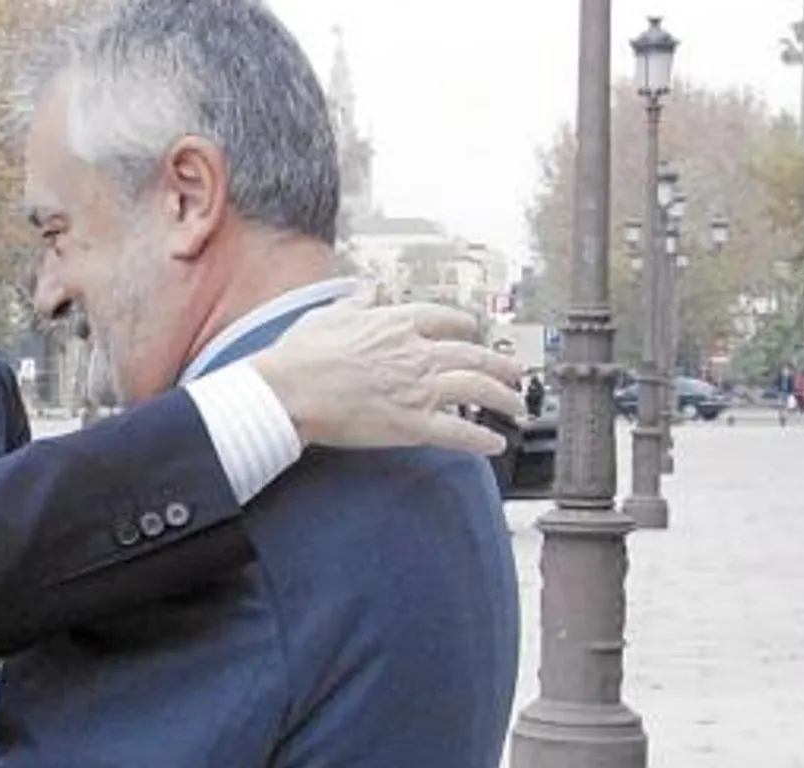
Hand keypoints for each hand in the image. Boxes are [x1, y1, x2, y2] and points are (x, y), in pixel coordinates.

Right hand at [248, 286, 527, 454]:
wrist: (288, 390)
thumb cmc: (300, 355)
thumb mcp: (328, 314)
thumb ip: (356, 301)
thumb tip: (369, 289)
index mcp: (397, 324)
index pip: (446, 319)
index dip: (465, 327)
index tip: (472, 332)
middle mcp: (417, 353)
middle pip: (473, 355)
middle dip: (500, 365)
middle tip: (514, 372)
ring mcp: (418, 389)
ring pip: (476, 389)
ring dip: (502, 398)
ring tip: (515, 406)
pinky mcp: (411, 424)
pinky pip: (457, 432)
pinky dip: (481, 439)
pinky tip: (495, 443)